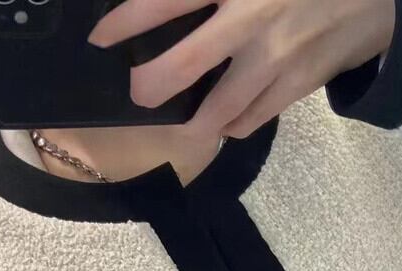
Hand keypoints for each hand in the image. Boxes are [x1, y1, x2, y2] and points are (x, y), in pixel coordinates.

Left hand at [88, 0, 394, 138]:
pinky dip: (236, 124)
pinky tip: (226, 123)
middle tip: (138, 95)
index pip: (168, 1)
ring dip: (195, 123)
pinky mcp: (300, 84)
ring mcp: (277, 58)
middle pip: (183, 66)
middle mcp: (253, 18)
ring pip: (221, 107)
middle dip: (151, 87)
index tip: (100, 39)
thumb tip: (176, 7)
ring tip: (183, 126)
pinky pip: (256, 117)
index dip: (127, 21)